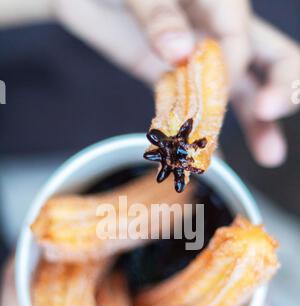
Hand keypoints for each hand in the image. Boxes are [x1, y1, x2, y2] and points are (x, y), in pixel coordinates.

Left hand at [54, 0, 299, 165]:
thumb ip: (158, 12)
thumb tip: (180, 49)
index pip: (239, 36)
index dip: (230, 67)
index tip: (213, 86)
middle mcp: (213, 28)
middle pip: (264, 58)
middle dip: (278, 87)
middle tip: (270, 112)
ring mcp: (195, 56)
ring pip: (237, 88)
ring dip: (254, 122)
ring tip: (269, 154)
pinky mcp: (172, 77)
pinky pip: (195, 105)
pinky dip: (202, 129)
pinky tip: (214, 152)